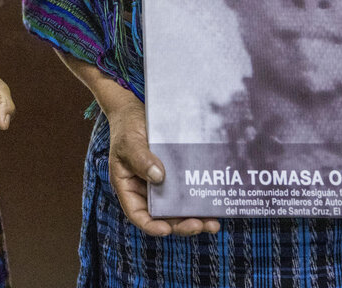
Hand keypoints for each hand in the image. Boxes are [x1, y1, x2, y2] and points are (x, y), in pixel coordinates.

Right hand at [107, 96, 220, 236]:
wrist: (135, 111)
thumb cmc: (127, 127)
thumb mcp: (129, 142)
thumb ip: (141, 159)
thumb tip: (159, 177)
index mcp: (128, 187)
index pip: (138, 214)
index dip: (152, 225)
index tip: (167, 229)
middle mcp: (145, 190)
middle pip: (162, 216)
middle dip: (181, 224)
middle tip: (200, 225)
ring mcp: (161, 184)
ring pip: (176, 209)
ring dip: (194, 217)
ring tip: (212, 223)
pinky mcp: (174, 175)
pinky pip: (186, 192)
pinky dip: (198, 200)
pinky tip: (214, 204)